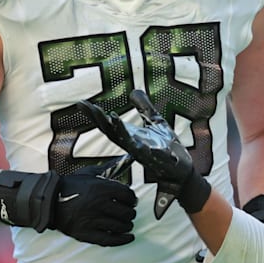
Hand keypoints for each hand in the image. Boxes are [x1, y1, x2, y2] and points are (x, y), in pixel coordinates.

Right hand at [0, 156, 137, 246]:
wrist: (48, 201)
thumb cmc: (70, 186)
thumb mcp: (88, 174)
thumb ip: (106, 169)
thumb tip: (125, 159)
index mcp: (101, 188)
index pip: (128, 195)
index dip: (132, 199)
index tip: (131, 201)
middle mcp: (99, 204)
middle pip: (127, 212)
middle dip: (130, 213)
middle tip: (128, 213)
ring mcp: (93, 220)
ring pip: (121, 226)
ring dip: (127, 225)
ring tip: (126, 224)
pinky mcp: (86, 234)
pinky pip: (110, 239)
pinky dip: (122, 240)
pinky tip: (129, 237)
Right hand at [77, 90, 210, 218]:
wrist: (182, 170)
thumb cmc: (168, 148)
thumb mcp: (156, 122)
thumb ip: (145, 107)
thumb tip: (133, 91)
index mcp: (130, 136)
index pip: (109, 124)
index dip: (95, 114)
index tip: (82, 102)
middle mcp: (130, 144)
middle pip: (108, 130)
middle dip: (96, 118)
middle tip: (83, 104)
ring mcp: (139, 150)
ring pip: (120, 137)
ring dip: (110, 125)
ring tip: (101, 112)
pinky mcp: (150, 155)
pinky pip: (136, 145)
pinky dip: (127, 134)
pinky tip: (121, 123)